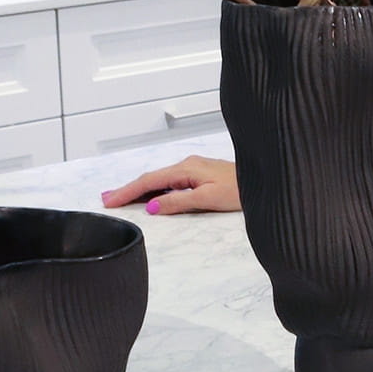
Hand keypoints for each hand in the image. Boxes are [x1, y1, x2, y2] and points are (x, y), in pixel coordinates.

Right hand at [101, 154, 240, 216]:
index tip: (109, 201)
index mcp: (186, 169)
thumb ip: (178, 202)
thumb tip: (150, 206)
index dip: (127, 192)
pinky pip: (170, 181)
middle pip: (151, 178)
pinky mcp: (200, 175)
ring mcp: (194, 169)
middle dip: (128, 189)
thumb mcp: (207, 198)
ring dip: (139, 189)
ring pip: (159, 179)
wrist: (265, 179)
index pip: (149, 181)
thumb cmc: (240, 189)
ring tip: (120, 198)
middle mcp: (187, 165)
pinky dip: (154, 188)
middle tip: (106, 199)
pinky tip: (149, 196)